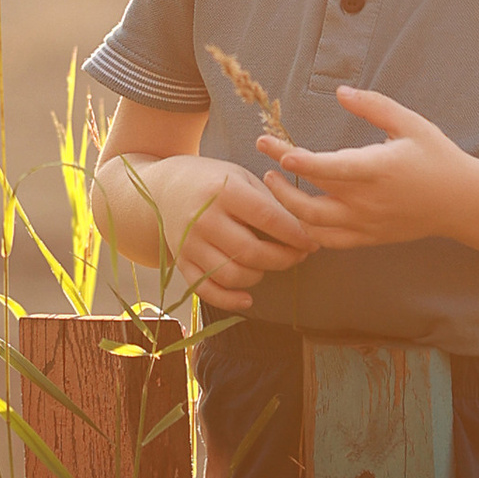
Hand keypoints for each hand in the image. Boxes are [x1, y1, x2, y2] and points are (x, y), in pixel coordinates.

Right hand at [108, 154, 310, 311]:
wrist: (166, 188)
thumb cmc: (213, 181)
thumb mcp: (241, 177)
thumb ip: (269, 201)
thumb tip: (304, 230)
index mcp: (224, 190)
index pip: (268, 218)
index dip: (295, 234)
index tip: (312, 241)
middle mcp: (204, 218)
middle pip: (252, 251)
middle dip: (284, 259)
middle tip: (299, 255)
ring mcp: (190, 244)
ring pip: (233, 275)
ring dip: (260, 276)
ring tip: (270, 264)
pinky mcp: (181, 263)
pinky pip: (207, 291)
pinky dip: (231, 300)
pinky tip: (248, 298)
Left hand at [255, 86, 475, 249]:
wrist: (462, 202)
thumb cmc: (436, 156)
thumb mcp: (410, 123)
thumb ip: (374, 106)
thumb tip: (340, 92)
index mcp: (377, 170)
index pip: (330, 169)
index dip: (301, 161)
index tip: (278, 151)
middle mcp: (368, 202)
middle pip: (310, 201)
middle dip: (280, 183)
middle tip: (265, 160)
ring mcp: (367, 224)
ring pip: (314, 226)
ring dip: (288, 207)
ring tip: (275, 184)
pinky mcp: (369, 238)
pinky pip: (329, 241)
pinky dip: (307, 231)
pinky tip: (296, 213)